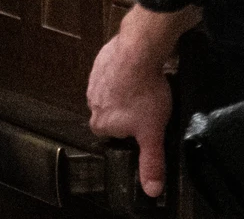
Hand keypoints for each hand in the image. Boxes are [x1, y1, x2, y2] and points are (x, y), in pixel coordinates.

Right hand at [87, 25, 175, 197]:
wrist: (138, 53)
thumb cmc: (144, 95)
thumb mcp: (152, 133)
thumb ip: (152, 161)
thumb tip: (152, 191)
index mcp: (99, 123)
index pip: (112, 134)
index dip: (129, 131)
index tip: (144, 125)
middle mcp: (91, 102)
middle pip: (111, 113)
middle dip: (127, 111)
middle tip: (148, 106)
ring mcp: (93, 79)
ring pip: (112, 92)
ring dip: (126, 91)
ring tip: (146, 88)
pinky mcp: (101, 60)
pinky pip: (112, 72)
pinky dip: (125, 73)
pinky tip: (141, 72)